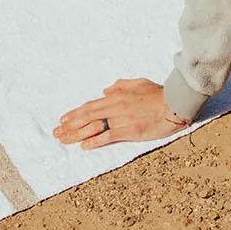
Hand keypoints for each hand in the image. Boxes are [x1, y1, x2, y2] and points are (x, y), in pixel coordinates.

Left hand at [53, 78, 190, 148]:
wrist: (174, 103)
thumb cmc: (158, 93)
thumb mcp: (138, 83)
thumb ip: (120, 85)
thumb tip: (105, 90)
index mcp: (116, 97)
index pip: (91, 106)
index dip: (75, 113)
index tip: (63, 120)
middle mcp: (115, 107)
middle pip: (87, 117)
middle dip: (70, 125)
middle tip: (56, 132)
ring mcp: (121, 119)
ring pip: (94, 127)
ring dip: (77, 134)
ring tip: (64, 140)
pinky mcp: (129, 131)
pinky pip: (108, 136)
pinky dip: (95, 141)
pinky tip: (84, 146)